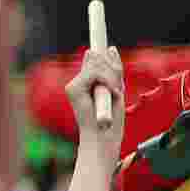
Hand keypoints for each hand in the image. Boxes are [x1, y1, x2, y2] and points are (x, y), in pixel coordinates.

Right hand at [64, 47, 125, 167]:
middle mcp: (77, 83)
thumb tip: (109, 48)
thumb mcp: (116, 93)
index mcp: (86, 85)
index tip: (112, 48)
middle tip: (117, 92)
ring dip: (112, 78)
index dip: (107, 57)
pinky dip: (107, 81)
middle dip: (114, 70)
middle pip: (98, 59)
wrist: (103, 142)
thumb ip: (113, 73)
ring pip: (96, 63)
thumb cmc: (111, 124)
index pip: (96, 61)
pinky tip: (111, 93)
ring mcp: (73, 86)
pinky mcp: (72, 89)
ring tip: (114, 95)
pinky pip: (94, 72)